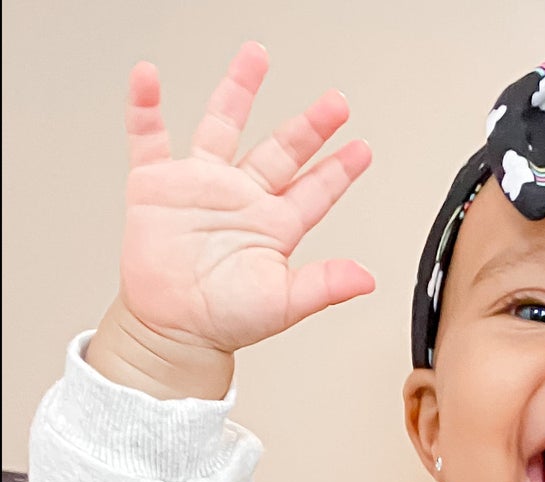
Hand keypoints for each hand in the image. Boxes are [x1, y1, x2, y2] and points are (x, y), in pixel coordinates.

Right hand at [109, 42, 372, 370]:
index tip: (362, 148)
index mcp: (275, 225)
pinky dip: (145, 106)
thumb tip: (367, 279)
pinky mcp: (157, 184)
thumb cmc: (226, 320)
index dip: (339, 169)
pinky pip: (148, 136)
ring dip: (238, 90)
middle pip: (281, 149)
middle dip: (309, 125)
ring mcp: (201, 185)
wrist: (174, 330)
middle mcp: (242, 198)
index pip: (315, 190)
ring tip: (256, 56)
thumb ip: (324, 286)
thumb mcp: (284, 304)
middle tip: (336, 101)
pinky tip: (148, 78)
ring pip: (223, 124)